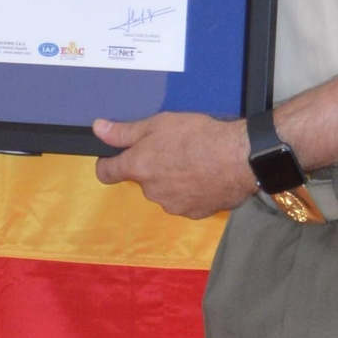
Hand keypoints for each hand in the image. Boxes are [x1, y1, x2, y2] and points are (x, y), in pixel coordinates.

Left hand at [93, 112, 254, 217]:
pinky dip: (192, 192)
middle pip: (142, 180)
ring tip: (194, 163)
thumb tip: (98, 128)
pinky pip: (186, 202)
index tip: (113, 160)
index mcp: (138, 167)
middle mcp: (151, 191)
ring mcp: (172, 205)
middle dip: (153, 168)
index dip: (107, 164)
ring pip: (165, 192)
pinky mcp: (194, 213)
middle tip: (173, 150)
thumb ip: (125, 131)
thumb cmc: (199, 137)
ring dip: (173, 181)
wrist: (239, 158)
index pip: (106, 173)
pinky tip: (206, 176)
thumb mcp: (158, 123)